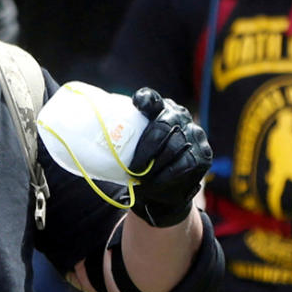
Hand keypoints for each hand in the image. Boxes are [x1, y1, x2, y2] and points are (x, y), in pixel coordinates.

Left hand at [128, 88, 211, 226]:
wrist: (164, 192)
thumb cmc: (144, 166)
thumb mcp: (133, 150)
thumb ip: (123, 140)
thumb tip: (89, 143)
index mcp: (160, 108)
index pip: (152, 99)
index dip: (146, 99)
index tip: (136, 103)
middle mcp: (180, 116)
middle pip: (163, 126)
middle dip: (146, 148)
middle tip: (132, 168)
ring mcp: (195, 134)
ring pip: (173, 146)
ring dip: (155, 165)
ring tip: (141, 178)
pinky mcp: (203, 154)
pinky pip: (183, 164)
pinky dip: (166, 176)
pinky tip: (155, 184)